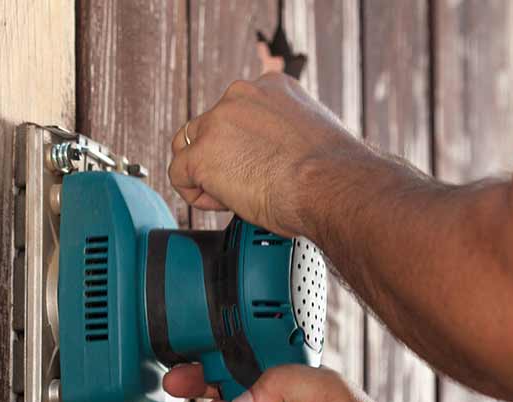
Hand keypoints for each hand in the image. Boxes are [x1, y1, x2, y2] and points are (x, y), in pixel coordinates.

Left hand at [168, 73, 368, 237]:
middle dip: (222, 158)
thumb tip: (285, 158)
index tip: (259, 165)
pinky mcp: (202, 154)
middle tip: (247, 184)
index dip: (243, 145)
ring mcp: (218, 122)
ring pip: (189, 147)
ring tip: (234, 195)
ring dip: (205, 174)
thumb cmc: (332, 176)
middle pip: (210, 127)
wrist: (331, 187)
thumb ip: (288, 137)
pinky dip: (196, 195)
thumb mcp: (313, 138)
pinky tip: (222, 203)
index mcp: (272, 87)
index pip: (238, 112)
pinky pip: (179, 175)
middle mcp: (241, 95)